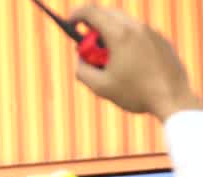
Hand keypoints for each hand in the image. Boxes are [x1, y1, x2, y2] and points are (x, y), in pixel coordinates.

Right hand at [70, 6, 201, 120]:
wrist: (172, 98)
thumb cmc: (135, 93)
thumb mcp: (99, 86)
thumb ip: (82, 70)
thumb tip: (80, 59)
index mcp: (119, 35)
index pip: (92, 12)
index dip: (76, 15)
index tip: (71, 24)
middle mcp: (136, 27)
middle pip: (109, 13)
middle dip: (94, 25)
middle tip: (89, 46)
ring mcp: (151, 32)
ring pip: (124, 23)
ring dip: (111, 34)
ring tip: (110, 59)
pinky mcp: (161, 39)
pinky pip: (139, 32)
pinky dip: (127, 40)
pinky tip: (129, 63)